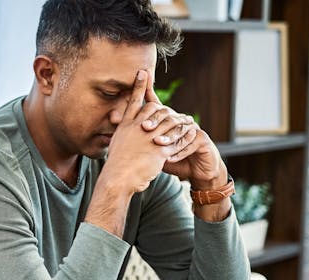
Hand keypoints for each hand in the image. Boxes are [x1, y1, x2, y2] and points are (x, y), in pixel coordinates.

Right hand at [100, 70, 196, 193]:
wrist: (118, 178)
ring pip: (169, 123)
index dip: (139, 86)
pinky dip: (184, 136)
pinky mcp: (159, 150)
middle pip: (154, 109)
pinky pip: (175, 140)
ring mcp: (149, 137)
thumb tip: (121, 127)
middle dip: (164, 105)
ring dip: (180, 120)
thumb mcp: (116, 143)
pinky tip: (192, 132)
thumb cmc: (116, 164)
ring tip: (188, 119)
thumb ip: (123, 133)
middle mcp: (137, 128)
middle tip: (174, 108)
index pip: (134, 101)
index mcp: (126, 126)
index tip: (144, 72)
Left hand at [140, 83, 227, 188]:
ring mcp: (193, 128)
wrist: (194, 172)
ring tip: (156, 144)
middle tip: (144, 127)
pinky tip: (170, 157)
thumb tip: (114, 120)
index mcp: (167, 119)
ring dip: (167, 137)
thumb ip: (136, 134)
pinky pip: (191, 143)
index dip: (148, 94)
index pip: (156, 105)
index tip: (136, 96)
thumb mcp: (151, 147)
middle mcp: (181, 120)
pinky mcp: (203, 140)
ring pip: (179, 129)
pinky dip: (180, 150)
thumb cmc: (170, 158)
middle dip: (156, 120)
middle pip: (168, 115)